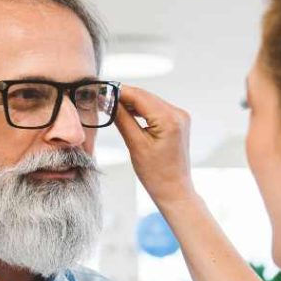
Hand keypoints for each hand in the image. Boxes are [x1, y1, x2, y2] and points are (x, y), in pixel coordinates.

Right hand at [114, 85, 194, 205]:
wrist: (174, 189)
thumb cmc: (156, 174)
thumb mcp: (135, 145)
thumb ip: (123, 119)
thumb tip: (109, 101)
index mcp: (169, 119)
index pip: (139, 96)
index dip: (119, 92)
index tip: (101, 90)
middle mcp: (178, 114)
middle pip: (145, 96)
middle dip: (124, 96)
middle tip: (102, 98)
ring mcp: (179, 117)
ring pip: (150, 101)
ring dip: (131, 102)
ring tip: (111, 106)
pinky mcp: (177, 122)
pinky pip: (156, 109)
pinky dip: (141, 109)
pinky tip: (128, 112)